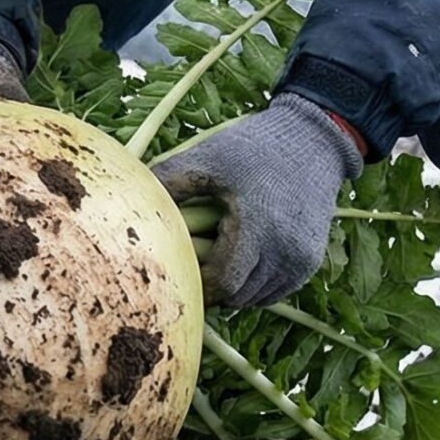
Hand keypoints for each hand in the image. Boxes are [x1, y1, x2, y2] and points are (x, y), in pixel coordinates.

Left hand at [149, 94, 363, 307]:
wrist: (312, 140)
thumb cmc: (254, 147)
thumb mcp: (207, 159)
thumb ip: (167, 182)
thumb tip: (127, 200)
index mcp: (259, 228)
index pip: (223, 283)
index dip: (197, 288)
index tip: (176, 278)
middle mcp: (286, 251)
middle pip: (237, 296)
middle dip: (210, 289)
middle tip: (188, 271)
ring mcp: (302, 260)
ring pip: (255, 298)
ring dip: (231, 289)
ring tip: (212, 264)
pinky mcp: (310, 262)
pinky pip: (273, 291)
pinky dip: (252, 286)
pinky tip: (237, 263)